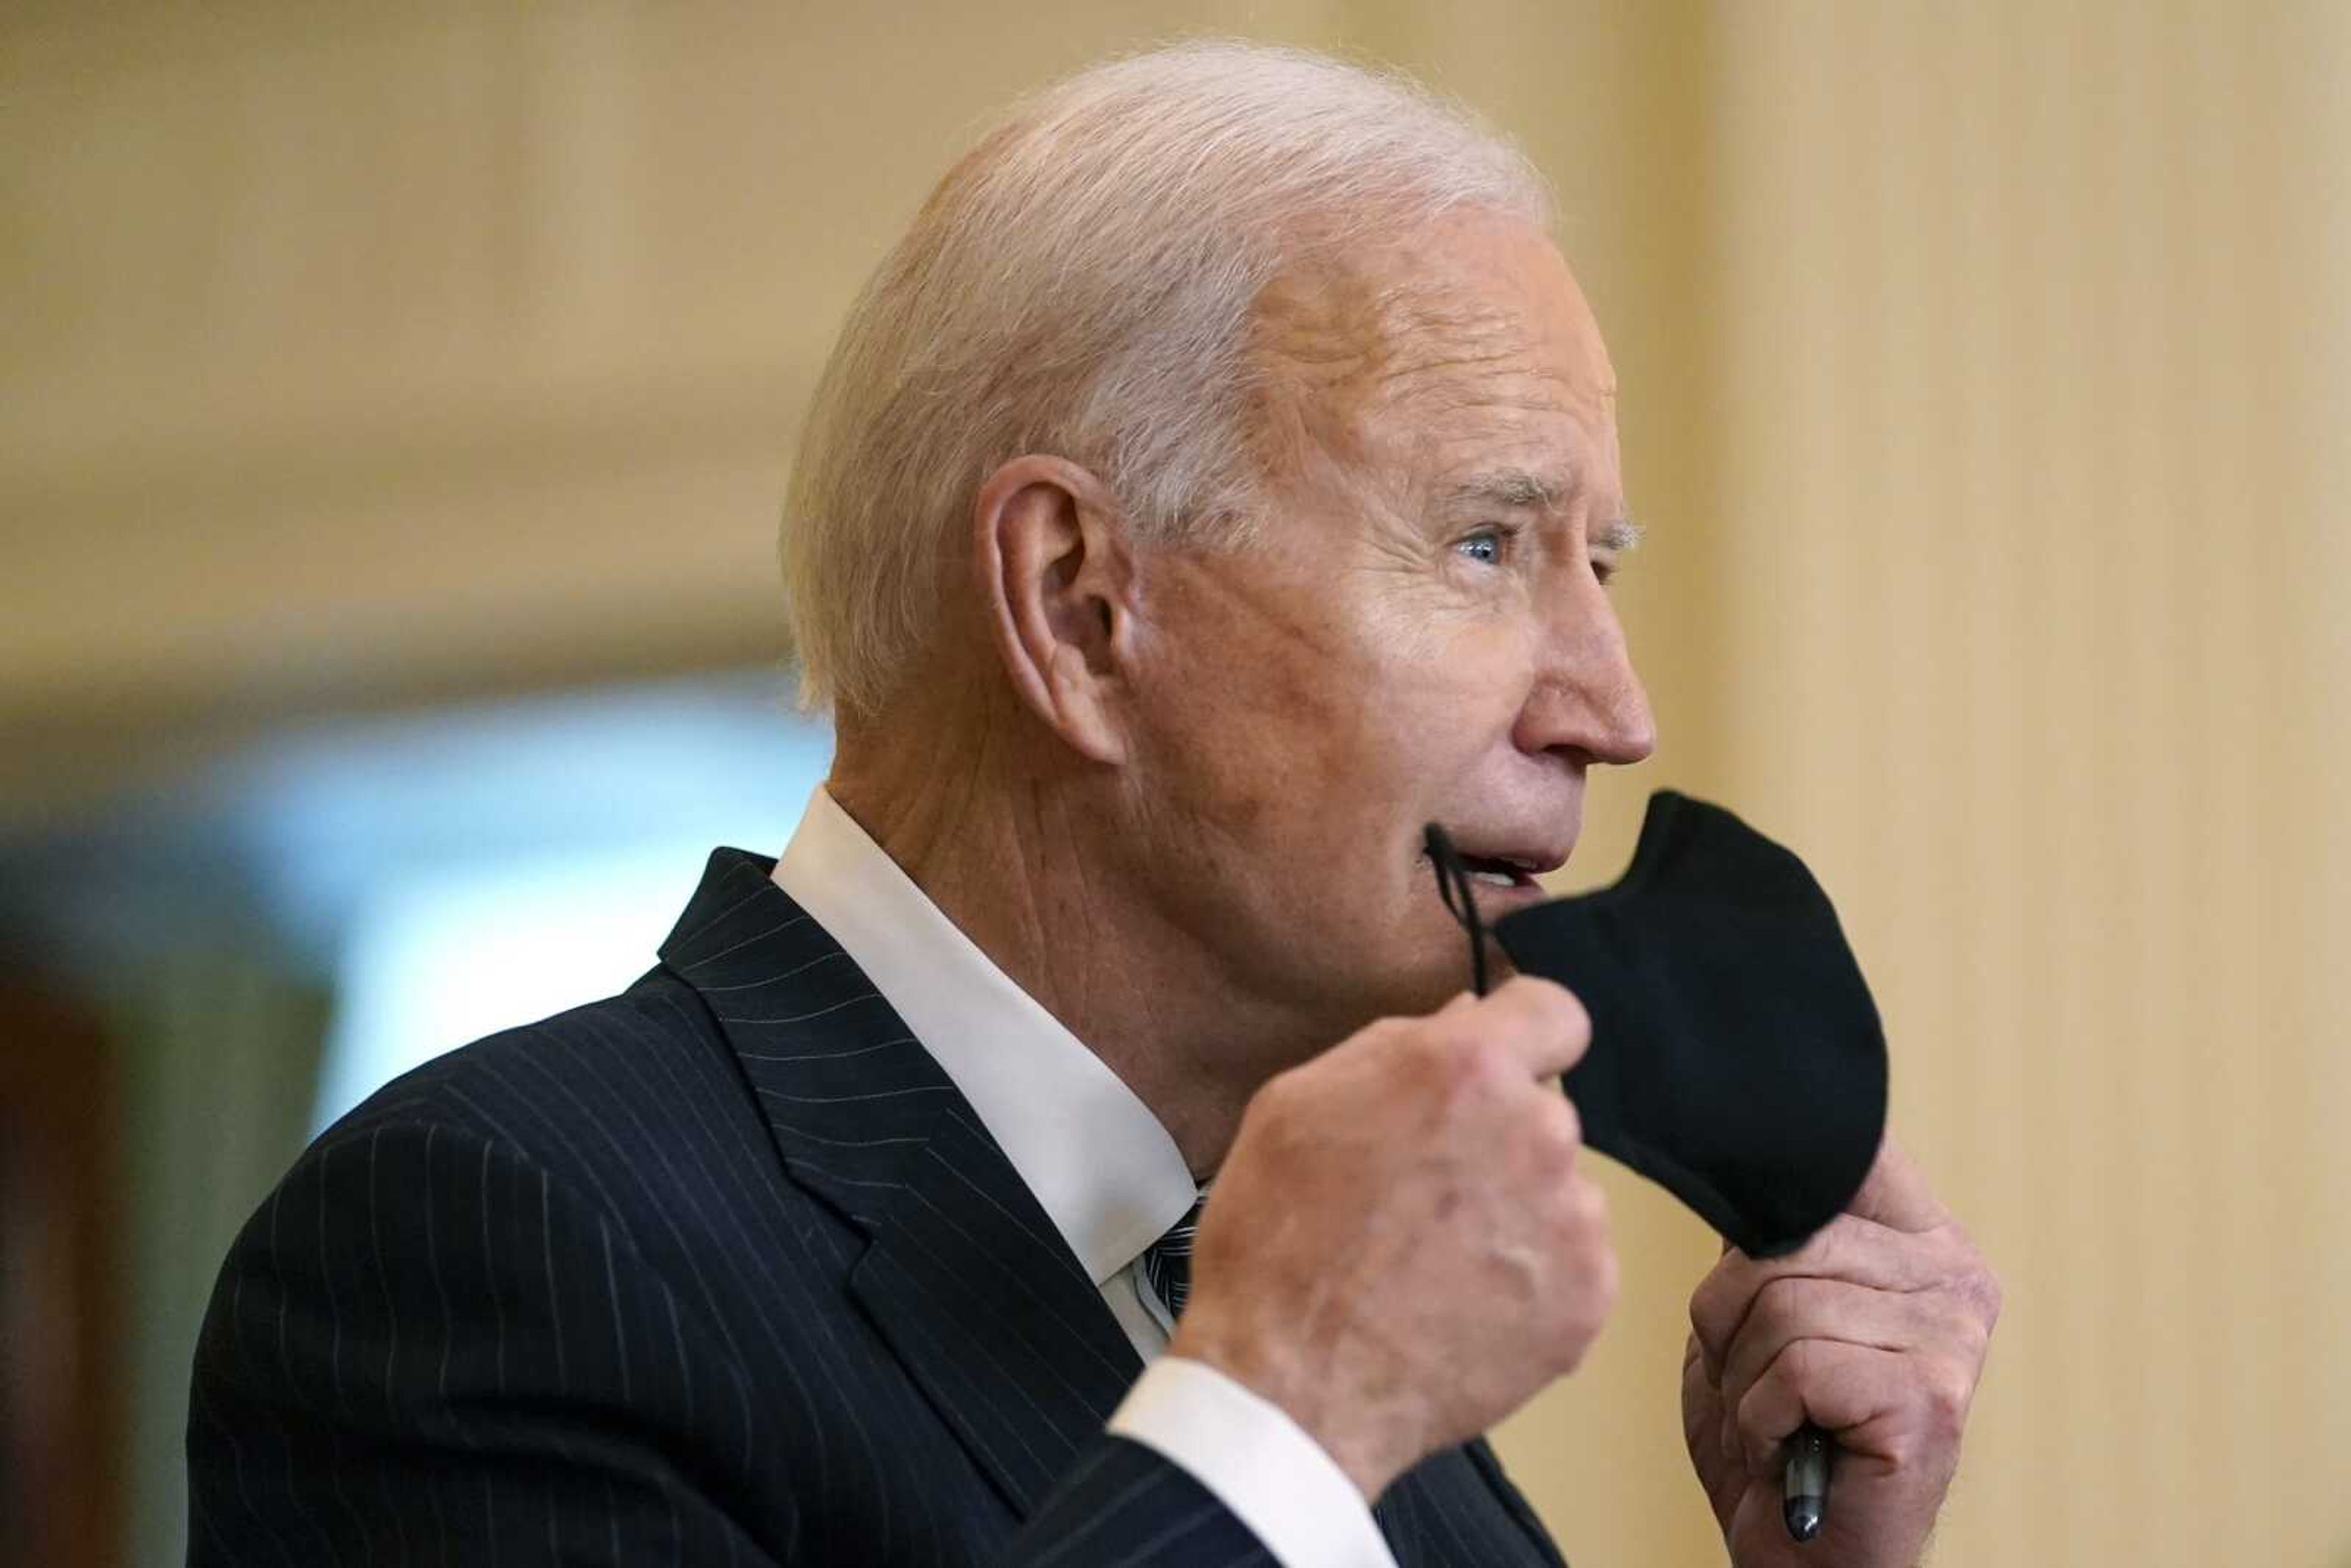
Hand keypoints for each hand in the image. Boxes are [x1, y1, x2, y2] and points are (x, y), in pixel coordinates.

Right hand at [1169, 976, 1616, 1498]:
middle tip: (1425, 1193)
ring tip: (1435, 1261)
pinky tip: (1462, 1304)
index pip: (1556, 1013)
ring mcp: (1572, 1222)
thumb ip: (1393, 1049)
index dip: (1526, 1037)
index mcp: (1467, 1069)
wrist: (1290, 1386)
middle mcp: (1539, 1132)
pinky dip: (1530, 1281)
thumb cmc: (1277, 1238)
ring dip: (1516, 1212)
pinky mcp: (1588, 1300)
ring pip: (1560, 1191)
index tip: (1500, 1070)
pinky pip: (1573, 1265)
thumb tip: (1466, 1018)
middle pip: (1544, 1112)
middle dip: (1496, 1139)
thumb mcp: (1297, 1106)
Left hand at [1679, 1139, 1999, 1567]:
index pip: (1847, 1155)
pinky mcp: (1928, 1399)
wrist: (1802, 1558)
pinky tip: (1790, 1448)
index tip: (1747, 1247)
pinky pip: (1796, 1368)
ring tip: (1776, 1419)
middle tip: (1757, 1381)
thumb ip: (1769, 1232)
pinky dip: (1762, 1418)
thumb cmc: (1774, 1434)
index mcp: (1923, 1239)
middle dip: (1731, 1318)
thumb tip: (1746, 1152)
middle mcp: (1955, 1276)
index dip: (1772, 1197)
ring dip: (1744, 1377)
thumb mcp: (1758, 1307)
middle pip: (1784, 1237)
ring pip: (1781, 1302)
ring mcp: (1951, 1338)